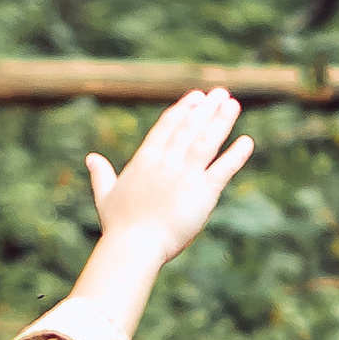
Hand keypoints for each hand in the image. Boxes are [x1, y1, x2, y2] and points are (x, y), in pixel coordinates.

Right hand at [84, 85, 253, 259]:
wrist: (134, 246)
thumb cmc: (118, 227)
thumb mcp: (106, 196)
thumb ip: (101, 175)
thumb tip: (91, 158)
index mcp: (145, 161)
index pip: (167, 127)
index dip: (183, 110)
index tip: (196, 96)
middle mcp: (167, 162)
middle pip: (190, 128)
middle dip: (206, 108)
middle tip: (220, 92)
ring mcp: (186, 175)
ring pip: (207, 141)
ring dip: (221, 121)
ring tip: (233, 104)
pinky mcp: (203, 193)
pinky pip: (223, 169)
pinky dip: (236, 155)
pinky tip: (247, 141)